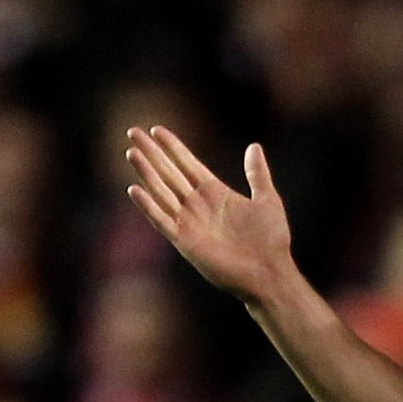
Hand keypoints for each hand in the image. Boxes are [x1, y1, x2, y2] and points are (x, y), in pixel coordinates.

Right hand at [124, 128, 295, 305]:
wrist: (269, 272)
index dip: (172, 147)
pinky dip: (148, 206)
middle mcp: (197, 205)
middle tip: (132, 132)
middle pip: (169, 172)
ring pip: (161, 191)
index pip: (187, 163)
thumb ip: (257, 174)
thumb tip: (254, 146)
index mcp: (214, 192)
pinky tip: (134, 189)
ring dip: (146, 172)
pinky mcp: (185, 241)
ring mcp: (189, 222)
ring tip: (132, 153)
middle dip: (151, 152)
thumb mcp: (267, 199)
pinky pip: (162, 220)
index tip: (156, 129)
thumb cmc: (271, 240)